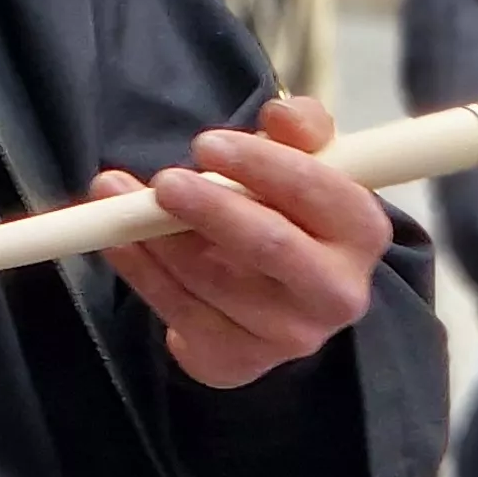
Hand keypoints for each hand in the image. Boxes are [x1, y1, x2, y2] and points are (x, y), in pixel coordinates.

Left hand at [95, 97, 393, 388]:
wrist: (280, 299)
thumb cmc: (291, 213)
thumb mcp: (305, 162)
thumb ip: (302, 129)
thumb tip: (282, 115)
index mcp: (361, 233)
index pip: (320, 191)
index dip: (262, 164)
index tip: (206, 144)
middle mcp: (336, 292)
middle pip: (271, 245)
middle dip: (212, 209)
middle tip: (164, 181)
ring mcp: (288, 336)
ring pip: (212, 280)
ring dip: (158, 236)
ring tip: (118, 196)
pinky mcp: (237, 360)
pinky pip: (177, 310)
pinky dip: (140, 270)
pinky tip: (117, 240)